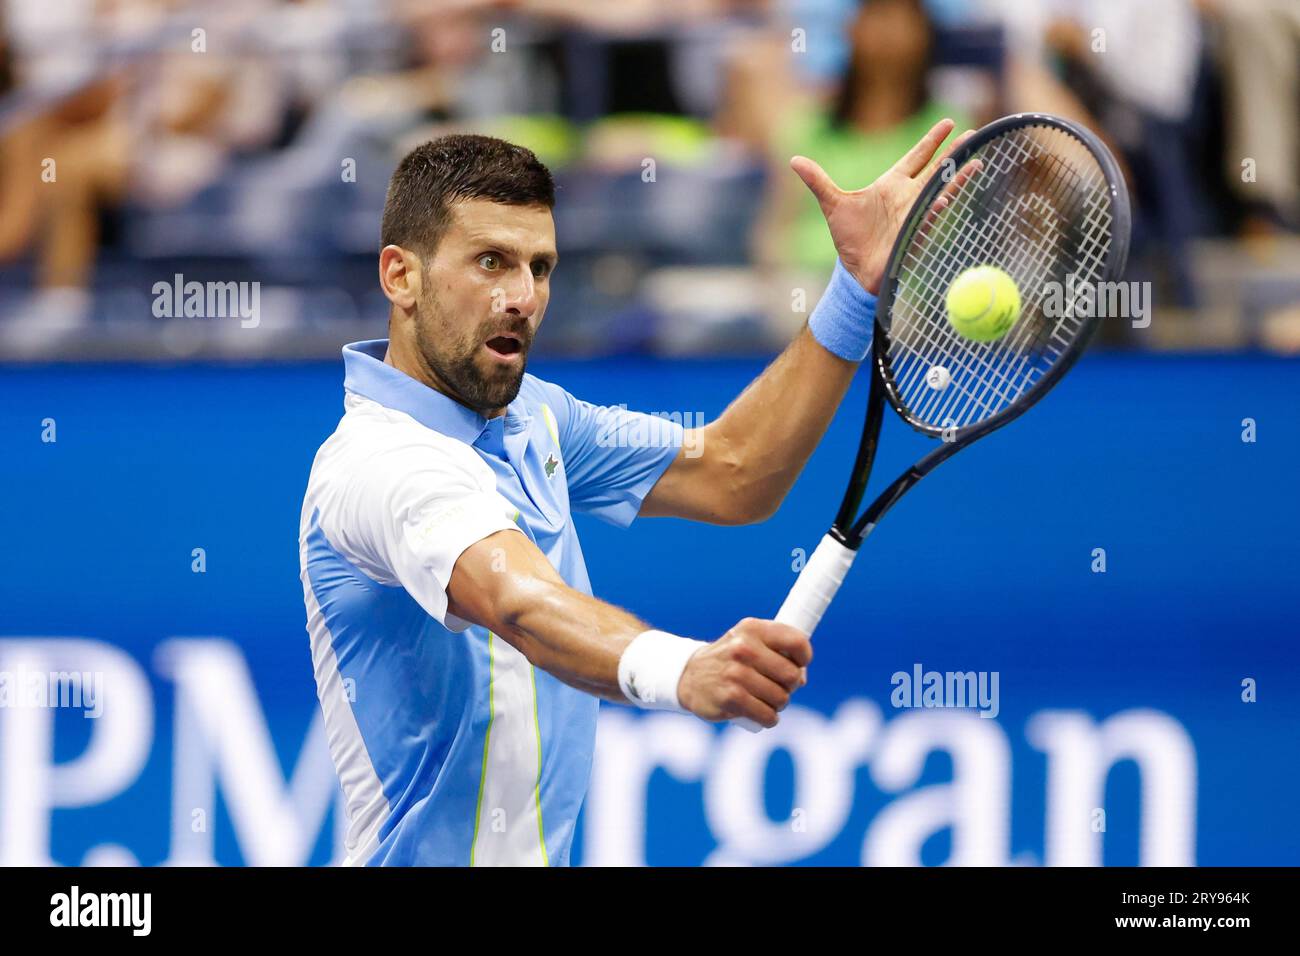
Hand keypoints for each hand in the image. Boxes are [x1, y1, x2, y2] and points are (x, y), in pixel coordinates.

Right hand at [677, 618, 812, 727]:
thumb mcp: (749, 641)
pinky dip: (768, 719)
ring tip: (765, 699)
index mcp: (752, 629)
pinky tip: (761, 714)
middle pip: (792, 675)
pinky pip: (767, 715)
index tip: (798, 664)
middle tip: (778, 686)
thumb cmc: (729, 660)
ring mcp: (736, 674)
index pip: (797, 642)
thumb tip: (801, 678)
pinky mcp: (731, 698)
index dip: (804, 657)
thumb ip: (777, 651)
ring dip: (778, 704)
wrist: (689, 676)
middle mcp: (744, 648)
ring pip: (781, 698)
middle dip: (790, 686)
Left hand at [791, 119, 975, 294]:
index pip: (916, 157)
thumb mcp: (831, 204)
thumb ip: (817, 181)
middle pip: (935, 169)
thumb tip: (793, 160)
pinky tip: (946, 197)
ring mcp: (915, 213)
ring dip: (957, 177)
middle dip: (953, 152)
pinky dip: (937, 206)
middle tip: (972, 134)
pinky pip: (930, 216)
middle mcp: (908, 196)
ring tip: (976, 161)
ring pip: (941, 189)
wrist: (856, 271)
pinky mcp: (915, 232)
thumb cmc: (848, 238)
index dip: (931, 141)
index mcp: (891, 184)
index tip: (947, 123)